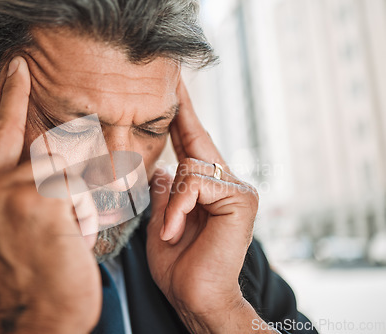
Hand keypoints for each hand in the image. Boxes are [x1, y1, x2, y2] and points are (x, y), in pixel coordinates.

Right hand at [0, 57, 100, 333]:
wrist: (38, 319)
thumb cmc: (33, 277)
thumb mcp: (11, 229)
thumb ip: (17, 189)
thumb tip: (48, 159)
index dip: (11, 97)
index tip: (18, 68)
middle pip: (46, 146)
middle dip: (72, 172)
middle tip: (74, 202)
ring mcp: (10, 191)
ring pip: (68, 165)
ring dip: (80, 198)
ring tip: (69, 230)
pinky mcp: (41, 200)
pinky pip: (83, 187)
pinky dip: (88, 212)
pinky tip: (74, 237)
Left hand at [147, 81, 275, 332]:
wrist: (195, 297)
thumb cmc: (178, 264)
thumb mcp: (161, 221)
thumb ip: (164, 193)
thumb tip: (162, 169)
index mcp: (207, 187)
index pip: (192, 143)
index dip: (182, 114)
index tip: (173, 85)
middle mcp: (227, 182)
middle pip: (195, 143)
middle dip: (179, 116)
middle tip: (170, 82)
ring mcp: (237, 188)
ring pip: (192, 164)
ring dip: (171, 199)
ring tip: (168, 231)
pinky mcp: (241, 198)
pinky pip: (197, 183)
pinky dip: (178, 206)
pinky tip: (174, 230)